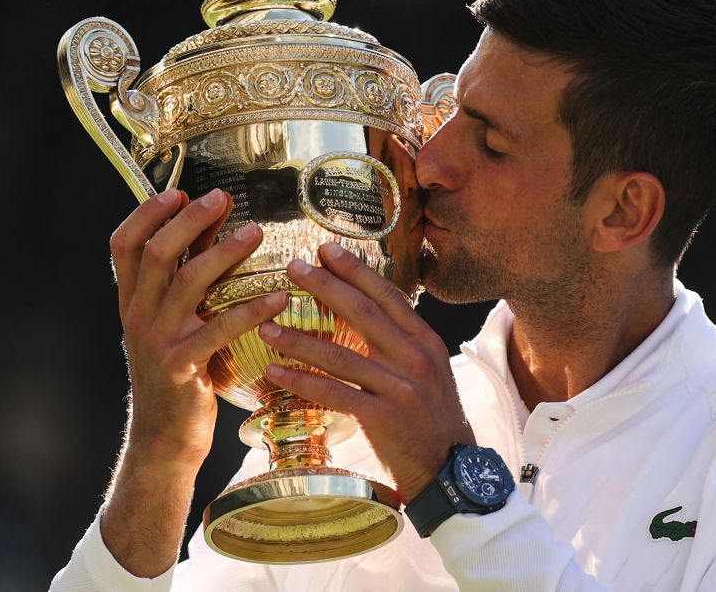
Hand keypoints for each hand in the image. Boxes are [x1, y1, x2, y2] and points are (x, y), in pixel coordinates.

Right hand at [110, 187, 288, 470]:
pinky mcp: (182, 365)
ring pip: (188, 282)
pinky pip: (219, 328)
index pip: (123, 245)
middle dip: (189, 220)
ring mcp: (158, 340)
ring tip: (256, 232)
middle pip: (156, 253)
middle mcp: (139, 315)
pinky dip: (251, 309)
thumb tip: (213, 224)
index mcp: (132, 301)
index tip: (177, 190)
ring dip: (224, 252)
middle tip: (222, 198)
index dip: (146, 214)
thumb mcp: (173, 321)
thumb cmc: (180, 372)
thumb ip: (188, 276)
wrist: (165, 437)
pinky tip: (279, 297)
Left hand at [259, 241, 474, 502]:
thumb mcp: (427, 369)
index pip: (388, 295)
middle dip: (325, 286)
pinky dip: (302, 381)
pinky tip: (275, 371)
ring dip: (300, 338)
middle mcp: (415, 357)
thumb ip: (400, 341)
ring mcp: (400, 387)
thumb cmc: (430, 416)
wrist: (448, 466)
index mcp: (425, 340)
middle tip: (293, 267)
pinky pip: (335, 393)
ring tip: (266, 325)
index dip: (356, 271)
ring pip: (342, 355)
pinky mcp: (383, 416)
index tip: (326, 249)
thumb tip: (366, 311)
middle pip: (364, 313)